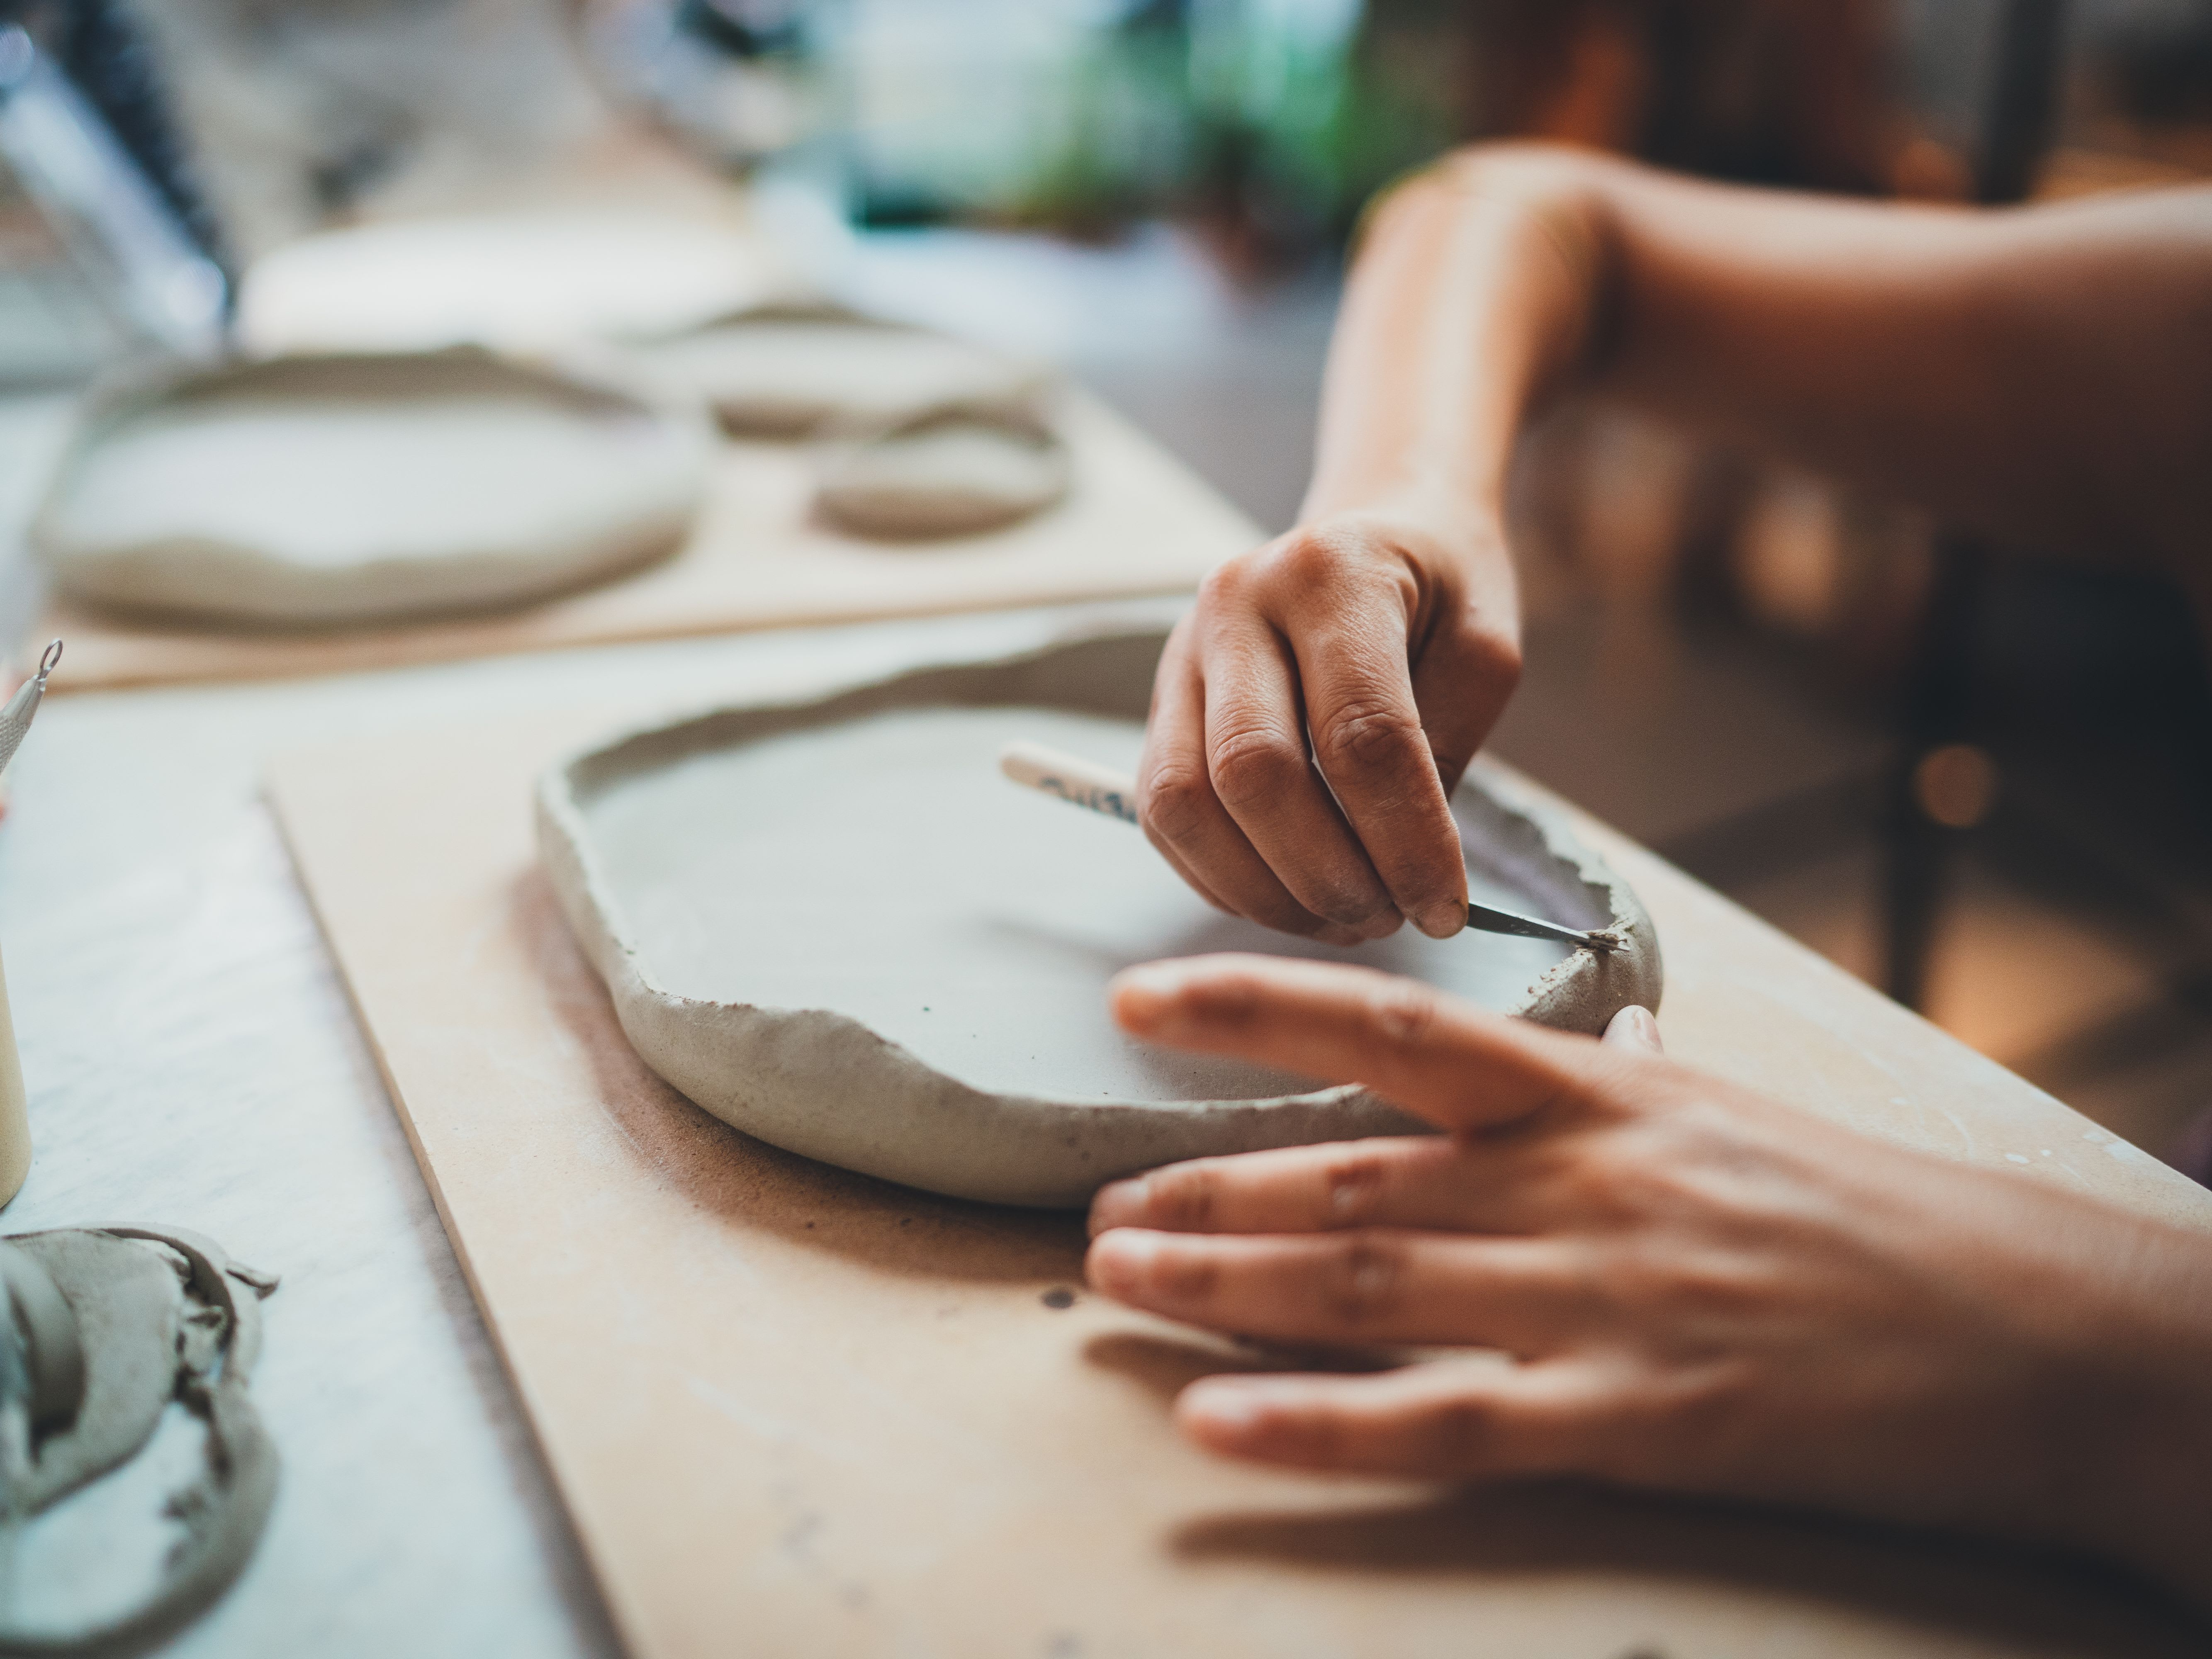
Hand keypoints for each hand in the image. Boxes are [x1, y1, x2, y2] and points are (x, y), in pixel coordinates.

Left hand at [1085, 955, 2211, 1603]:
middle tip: (1090, 1206)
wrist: (2034, 1328)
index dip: (1248, 1007)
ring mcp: (1594, 1298)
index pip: (1385, 1025)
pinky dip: (1313, 1425)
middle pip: (1341, 1172)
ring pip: (1360, 1280)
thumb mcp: (1716, 1120)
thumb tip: (1511, 1079)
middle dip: (1202, 1185)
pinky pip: (1437, 1418)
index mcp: (1595, 1094)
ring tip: (1110, 1280)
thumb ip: (1595, 1105)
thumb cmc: (1865, 1217)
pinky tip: (1210, 1423)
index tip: (1136, 1002)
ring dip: (1219, 1282)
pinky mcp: (1629, 1418)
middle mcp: (1571, 1182)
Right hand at [1135, 511, 1520, 945]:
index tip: (1446, 908)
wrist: (1374, 531)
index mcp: (1329, 573)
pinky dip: (1221, 878)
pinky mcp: (1158, 704)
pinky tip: (1286, 894)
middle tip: (1387, 919)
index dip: (1404, 841)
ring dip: (1262, 890)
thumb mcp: (1482, 649)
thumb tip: (1408, 871)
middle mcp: (1234, 604)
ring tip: (1337, 918)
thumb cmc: (1437, 589)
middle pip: (1253, 773)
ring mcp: (1182, 653)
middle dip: (1324, 876)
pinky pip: (1162, 816)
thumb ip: (1446, 749)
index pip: (1359, 734)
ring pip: (1185, 804)